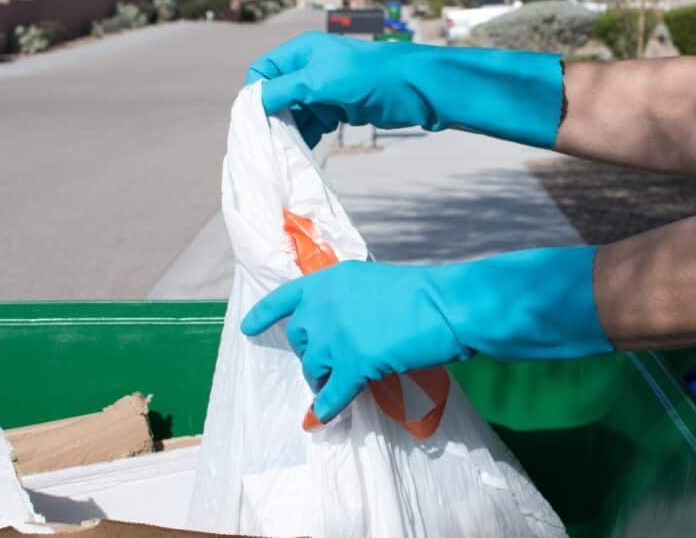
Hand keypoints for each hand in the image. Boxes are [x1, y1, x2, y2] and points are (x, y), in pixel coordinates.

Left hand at [240, 246, 610, 422]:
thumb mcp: (375, 284)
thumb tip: (345, 330)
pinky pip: (331, 394)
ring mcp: (336, 337)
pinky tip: (327, 416)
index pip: (286, 297)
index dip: (265, 314)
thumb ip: (351, 302)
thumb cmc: (423, 292)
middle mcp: (323, 306)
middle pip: (300, 339)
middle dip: (312, 353)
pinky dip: (329, 407)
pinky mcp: (352, 365)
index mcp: (329, 279)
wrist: (447, 305)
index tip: (248, 327)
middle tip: (333, 362)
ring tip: (342, 383)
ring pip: (313, 368)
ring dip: (323, 378)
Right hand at [244, 32, 564, 147]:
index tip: (254, 122)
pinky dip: (307, 137)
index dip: (256, 95)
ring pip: (295, 113)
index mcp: (302, 52)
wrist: (416, 89)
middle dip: (272, 118)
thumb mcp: (320, 81)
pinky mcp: (340, 108)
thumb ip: (285, 90)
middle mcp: (310, 68)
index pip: (263, 72)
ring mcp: (326, 89)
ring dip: (289, 131)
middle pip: (277, 95)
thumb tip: (252, 103)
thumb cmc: (369, 76)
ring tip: (285, 153)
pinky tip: (304, 152)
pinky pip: (313, 124)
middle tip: (268, 144)